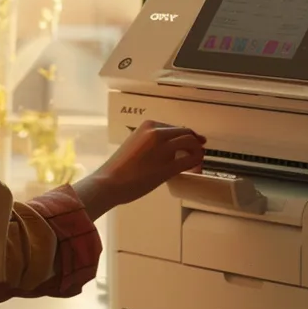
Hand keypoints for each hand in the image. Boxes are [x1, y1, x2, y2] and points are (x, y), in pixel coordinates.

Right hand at [73, 121, 205, 220]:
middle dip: (194, 141)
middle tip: (198, 151)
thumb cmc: (119, 168)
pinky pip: (191, 159)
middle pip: (186, 132)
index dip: (184, 136)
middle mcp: (157, 132)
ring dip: (197, 150)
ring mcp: (164, 148)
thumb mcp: (136, 144)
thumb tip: (168, 148)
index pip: (175, 128)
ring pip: (191, 142)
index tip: (187, 144)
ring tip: (197, 160)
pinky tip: (195, 166)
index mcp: (148, 125)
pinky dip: (197, 160)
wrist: (109, 182)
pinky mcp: (169, 166)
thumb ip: (152, 142)